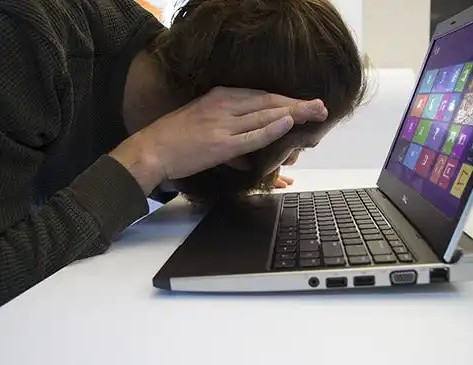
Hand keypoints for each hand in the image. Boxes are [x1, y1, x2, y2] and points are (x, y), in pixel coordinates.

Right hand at [110, 87, 327, 193]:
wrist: (151, 150)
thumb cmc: (176, 139)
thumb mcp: (204, 126)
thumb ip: (231, 140)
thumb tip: (250, 161)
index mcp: (221, 97)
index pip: (261, 95)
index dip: (286, 99)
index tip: (305, 103)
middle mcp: (224, 105)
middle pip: (268, 101)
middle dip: (297, 104)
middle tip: (321, 107)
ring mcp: (223, 124)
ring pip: (265, 115)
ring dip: (294, 114)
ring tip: (316, 113)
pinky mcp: (220, 144)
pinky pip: (251, 135)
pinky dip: (271, 129)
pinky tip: (289, 123)